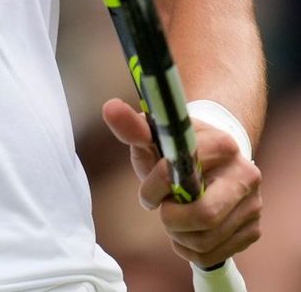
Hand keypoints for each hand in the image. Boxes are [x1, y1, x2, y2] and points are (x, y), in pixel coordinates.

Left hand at [103, 97, 262, 268]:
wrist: (211, 159)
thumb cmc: (175, 148)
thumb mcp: (153, 135)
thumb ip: (132, 126)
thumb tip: (110, 108)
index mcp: (222, 144)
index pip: (184, 176)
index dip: (156, 188)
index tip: (147, 193)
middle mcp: (246, 175)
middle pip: (205, 215)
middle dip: (171, 218)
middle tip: (162, 209)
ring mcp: (253, 205)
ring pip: (207, 239)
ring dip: (178, 235)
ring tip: (173, 218)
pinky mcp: (253, 230)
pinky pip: (215, 254)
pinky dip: (191, 249)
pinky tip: (185, 232)